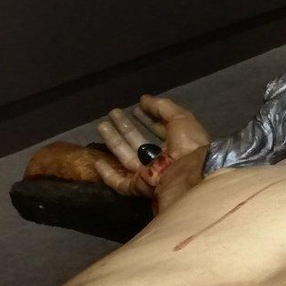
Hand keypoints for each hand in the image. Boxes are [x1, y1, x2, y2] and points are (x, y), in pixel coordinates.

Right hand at [93, 95, 211, 202]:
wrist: (187, 175)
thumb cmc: (188, 145)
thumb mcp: (181, 118)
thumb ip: (162, 107)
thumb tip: (144, 99)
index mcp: (177, 144)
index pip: (160, 130)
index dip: (149, 118)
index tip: (137, 108)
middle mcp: (162, 159)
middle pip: (139, 142)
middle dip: (126, 127)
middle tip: (113, 113)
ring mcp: (149, 174)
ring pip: (126, 157)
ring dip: (114, 141)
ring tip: (101, 125)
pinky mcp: (137, 186)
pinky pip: (119, 182)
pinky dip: (108, 174)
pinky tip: (97, 162)